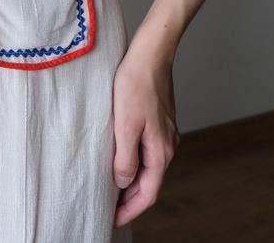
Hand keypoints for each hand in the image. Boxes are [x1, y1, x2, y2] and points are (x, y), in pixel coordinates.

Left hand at [112, 48, 179, 226]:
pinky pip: (146, 151)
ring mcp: (164, 133)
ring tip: (109, 187)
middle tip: (107, 208)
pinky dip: (133, 162)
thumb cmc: (136, 83)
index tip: (112, 220)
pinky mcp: (158, 121)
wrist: (151, 54)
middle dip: (129, 199)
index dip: (130, 210)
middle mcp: (167, 146)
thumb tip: (123, 183)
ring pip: (148, 167)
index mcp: (161, 150)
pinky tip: (118, 158)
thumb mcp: (125, 123)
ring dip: (130, 180)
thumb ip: (125, 156)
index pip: (147, 193)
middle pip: (149, 183)